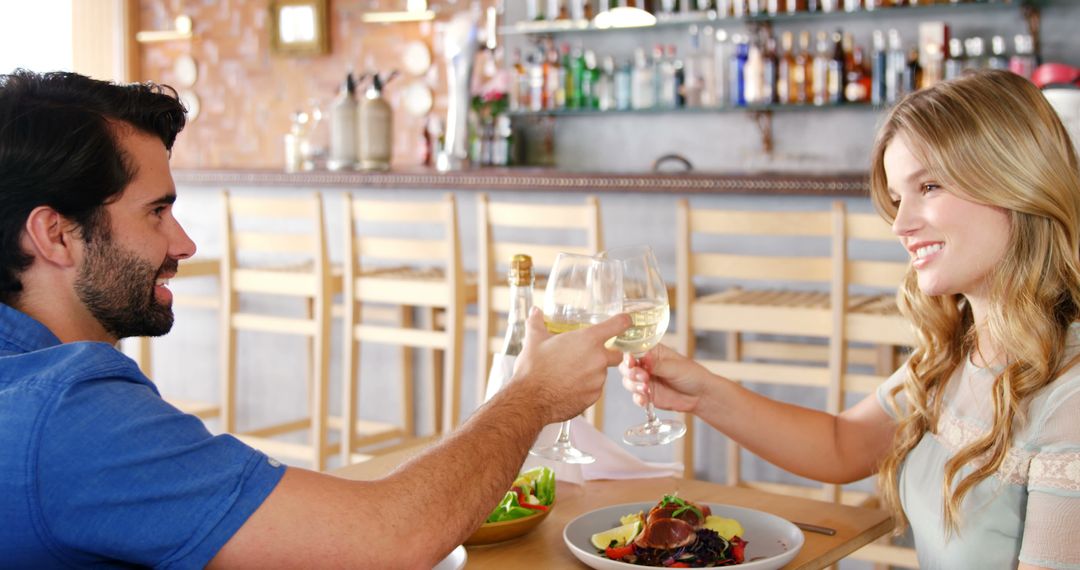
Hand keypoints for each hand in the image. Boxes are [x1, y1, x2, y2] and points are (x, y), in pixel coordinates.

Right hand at [511, 307, 629, 423]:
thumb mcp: (534, 340)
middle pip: (617, 355)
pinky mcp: (593, 397)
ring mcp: (597, 380)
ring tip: (570, 374)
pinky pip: (594, 389)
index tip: (625, 321)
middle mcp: (598, 359)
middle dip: (608, 354)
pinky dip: (585, 387)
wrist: (530, 399)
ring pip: (602, 373)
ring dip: (592, 372)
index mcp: (588, 340)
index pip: (618, 325)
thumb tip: (535, 311)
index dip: (623, 322)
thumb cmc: (533, 368)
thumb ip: (537, 323)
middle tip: (588, 355)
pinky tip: (568, 387)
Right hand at [620, 344, 710, 414]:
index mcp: (652, 352)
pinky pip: (636, 397)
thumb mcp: (675, 367)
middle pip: (626, 366)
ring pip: (628, 381)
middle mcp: (645, 365)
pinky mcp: (647, 395)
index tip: (630, 361)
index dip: (628, 355)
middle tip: (642, 377)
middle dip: (630, 372)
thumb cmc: (691, 375)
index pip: (633, 350)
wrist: (700, 395)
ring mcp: (644, 381)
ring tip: (646, 389)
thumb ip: (657, 364)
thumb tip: (644, 358)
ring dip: (634, 385)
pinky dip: (638, 398)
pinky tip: (644, 400)